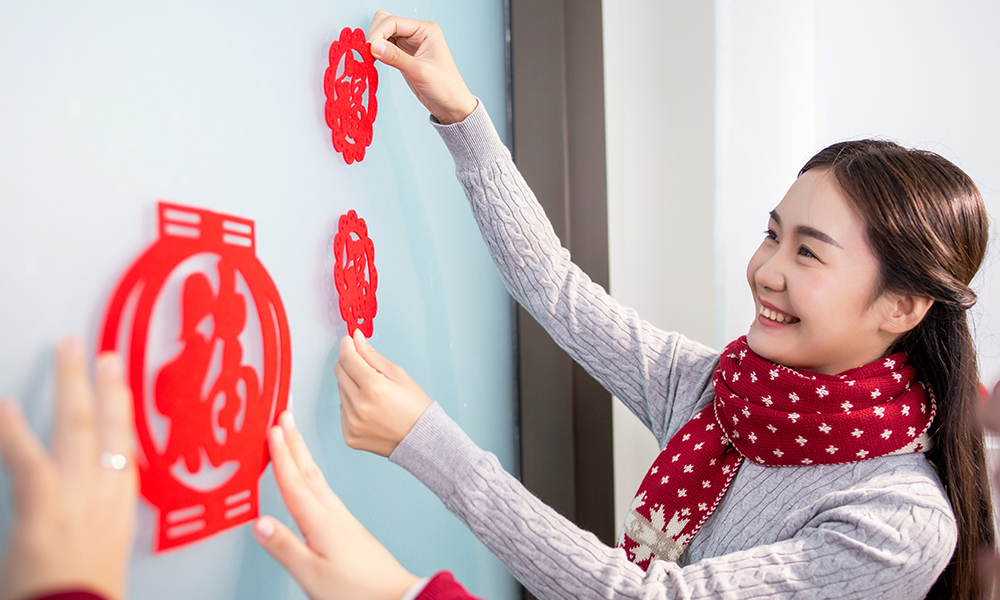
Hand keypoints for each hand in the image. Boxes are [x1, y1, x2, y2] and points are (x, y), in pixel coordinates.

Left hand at [0, 337, 136, 599]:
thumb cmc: (87, 594)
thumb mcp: (104, 549)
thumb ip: (96, 516)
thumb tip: (88, 499)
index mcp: (120, 503)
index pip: (125, 443)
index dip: (123, 407)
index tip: (120, 380)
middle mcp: (105, 491)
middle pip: (108, 424)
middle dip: (104, 383)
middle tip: (99, 352)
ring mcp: (76, 494)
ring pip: (77, 426)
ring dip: (71, 383)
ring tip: (66, 350)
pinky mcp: (43, 506)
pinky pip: (27, 458)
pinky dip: (13, 430)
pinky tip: (5, 406)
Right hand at [252, 411, 418, 599]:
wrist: (394, 596)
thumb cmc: (356, 589)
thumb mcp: (312, 573)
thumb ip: (284, 547)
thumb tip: (259, 523)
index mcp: (320, 521)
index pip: (294, 481)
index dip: (281, 454)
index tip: (272, 429)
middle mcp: (332, 513)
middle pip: (307, 471)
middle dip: (293, 442)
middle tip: (284, 416)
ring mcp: (342, 518)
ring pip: (316, 478)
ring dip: (302, 455)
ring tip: (293, 437)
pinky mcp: (347, 526)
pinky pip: (323, 490)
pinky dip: (311, 475)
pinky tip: (311, 479)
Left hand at [334, 330, 432, 456]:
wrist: (421, 439)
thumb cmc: (414, 407)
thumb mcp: (398, 374)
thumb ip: (372, 356)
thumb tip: (356, 339)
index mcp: (373, 388)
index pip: (347, 358)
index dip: (346, 345)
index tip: (349, 341)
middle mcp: (359, 406)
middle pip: (339, 372)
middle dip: (350, 364)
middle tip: (366, 368)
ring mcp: (352, 423)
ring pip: (340, 391)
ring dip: (352, 386)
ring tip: (374, 395)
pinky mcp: (349, 435)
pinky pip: (342, 410)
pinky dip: (352, 406)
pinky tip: (370, 410)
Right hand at [366, 10, 477, 123]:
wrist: (451, 105)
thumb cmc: (446, 87)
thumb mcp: (420, 72)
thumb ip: (396, 57)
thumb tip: (374, 46)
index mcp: (426, 30)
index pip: (394, 22)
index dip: (378, 33)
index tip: (369, 48)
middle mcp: (417, 33)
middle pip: (386, 22)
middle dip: (375, 36)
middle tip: (369, 53)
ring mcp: (410, 43)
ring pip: (383, 34)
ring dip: (374, 43)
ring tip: (370, 58)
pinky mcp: (403, 55)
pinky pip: (385, 46)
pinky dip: (377, 52)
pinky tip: (374, 61)